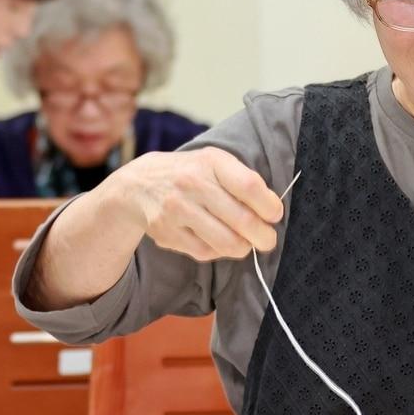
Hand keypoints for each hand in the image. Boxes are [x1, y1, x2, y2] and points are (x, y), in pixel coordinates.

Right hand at [108, 148, 283, 261]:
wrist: (138, 185)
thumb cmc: (189, 173)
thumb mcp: (213, 162)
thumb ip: (242, 180)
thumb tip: (271, 210)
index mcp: (210, 162)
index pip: (249, 186)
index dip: (269, 205)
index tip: (275, 214)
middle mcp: (192, 184)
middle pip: (242, 220)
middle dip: (264, 236)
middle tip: (268, 239)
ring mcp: (178, 210)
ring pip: (226, 242)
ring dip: (244, 247)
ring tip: (247, 243)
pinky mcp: (168, 233)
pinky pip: (206, 252)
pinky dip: (220, 252)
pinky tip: (221, 243)